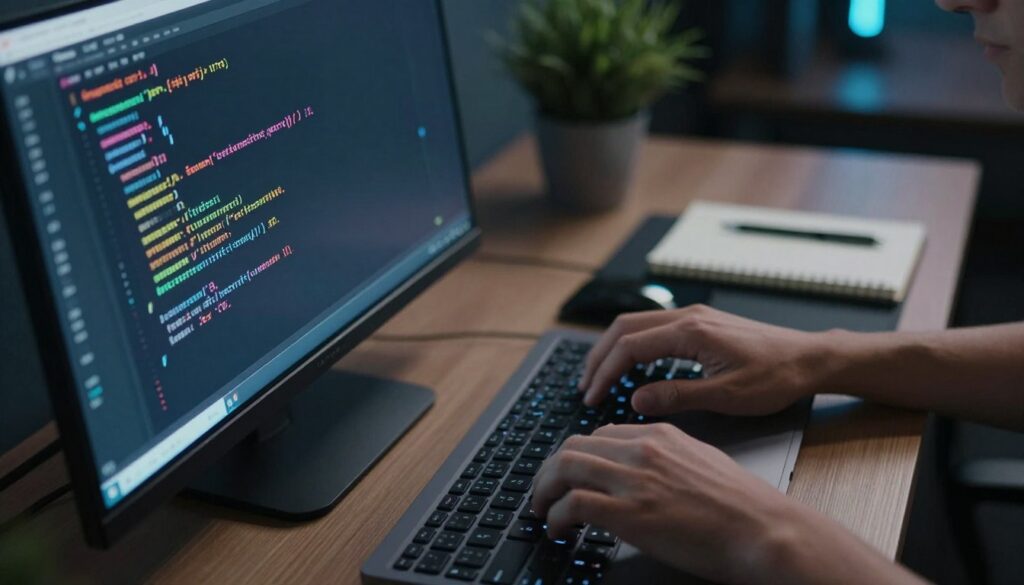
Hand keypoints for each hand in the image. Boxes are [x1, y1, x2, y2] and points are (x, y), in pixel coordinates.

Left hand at [531, 423, 801, 583]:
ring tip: (542, 511)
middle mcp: (643, 449)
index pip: (600, 435)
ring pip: (564, 467)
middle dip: (550, 471)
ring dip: (543, 491)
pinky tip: (557, 529)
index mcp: (661, 435)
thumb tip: (645, 472)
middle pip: (573, 446)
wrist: (765, 531)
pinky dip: (555, 516)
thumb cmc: (745, 507)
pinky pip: (572, 503)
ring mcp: (635, 479)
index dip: (578, 457)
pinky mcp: (630, 513)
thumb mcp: (702, 462)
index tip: (570, 476)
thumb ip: (668, 459)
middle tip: (544, 493)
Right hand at [579, 305, 829, 415]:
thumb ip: (677, 396)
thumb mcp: (726, 396)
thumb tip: (636, 400)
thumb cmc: (776, 377)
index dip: (605, 373)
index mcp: (690, 332)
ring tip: (600, 376)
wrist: (810, 359)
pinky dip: (633, 345)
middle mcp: (688, 317)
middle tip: (586, 386)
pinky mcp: (701, 323)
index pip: (629, 348)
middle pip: (624, 328)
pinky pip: (654, 328)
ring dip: (613, 349)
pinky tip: (632, 365)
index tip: (593, 397)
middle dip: (598, 357)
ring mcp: (694, 317)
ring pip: (636, 324)